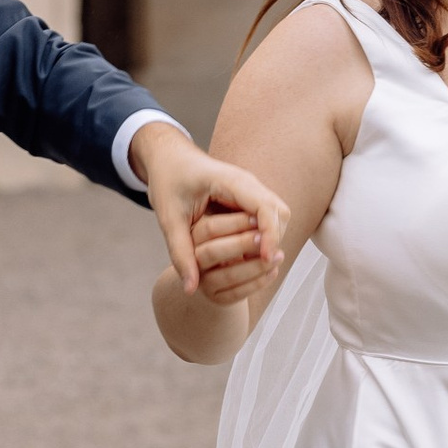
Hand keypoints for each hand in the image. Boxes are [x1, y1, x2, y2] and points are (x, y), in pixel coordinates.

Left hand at [132, 126, 288, 297]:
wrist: (169, 158)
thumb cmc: (168, 181)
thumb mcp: (168, 218)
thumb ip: (180, 252)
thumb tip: (189, 288)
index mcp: (231, 181)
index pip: (265, 207)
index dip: (270, 235)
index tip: (264, 259)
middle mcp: (248, 184)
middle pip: (280, 213)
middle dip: (273, 240)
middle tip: (258, 266)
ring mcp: (251, 191)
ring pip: (278, 217)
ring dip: (270, 240)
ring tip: (252, 263)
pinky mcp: (249, 199)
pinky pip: (268, 218)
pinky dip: (263, 237)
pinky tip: (247, 255)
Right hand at [190, 206, 276, 306]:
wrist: (222, 275)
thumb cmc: (229, 244)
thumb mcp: (228, 229)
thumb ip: (240, 222)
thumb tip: (263, 215)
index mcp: (192, 237)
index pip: (209, 228)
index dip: (235, 223)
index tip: (257, 219)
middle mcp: (193, 261)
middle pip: (213, 252)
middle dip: (242, 244)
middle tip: (264, 238)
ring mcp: (203, 282)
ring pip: (228, 275)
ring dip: (257, 266)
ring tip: (279, 256)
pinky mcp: (216, 298)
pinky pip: (237, 293)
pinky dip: (259, 282)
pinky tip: (273, 271)